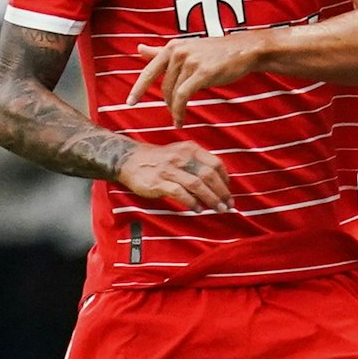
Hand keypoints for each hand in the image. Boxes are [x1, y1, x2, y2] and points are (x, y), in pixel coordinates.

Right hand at [115, 140, 231, 211]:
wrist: (129, 159)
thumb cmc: (160, 159)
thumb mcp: (181, 153)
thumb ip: (199, 163)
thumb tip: (220, 183)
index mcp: (191, 149)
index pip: (216, 164)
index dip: (225, 180)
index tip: (228, 192)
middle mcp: (181, 157)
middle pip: (209, 175)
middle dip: (221, 192)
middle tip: (227, 205)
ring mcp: (169, 169)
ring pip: (197, 185)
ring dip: (210, 199)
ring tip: (217, 209)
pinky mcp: (158, 182)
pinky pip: (180, 193)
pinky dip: (191, 202)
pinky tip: (197, 209)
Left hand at [128, 36, 262, 126]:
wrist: (244, 50)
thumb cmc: (216, 52)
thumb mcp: (186, 48)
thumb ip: (160, 51)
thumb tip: (138, 49)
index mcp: (172, 47)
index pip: (149, 71)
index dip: (138, 89)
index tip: (130, 102)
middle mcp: (178, 52)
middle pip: (163, 86)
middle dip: (167, 102)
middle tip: (173, 113)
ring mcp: (190, 62)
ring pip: (173, 93)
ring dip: (174, 109)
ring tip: (178, 118)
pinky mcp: (202, 73)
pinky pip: (183, 97)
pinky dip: (179, 111)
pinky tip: (180, 120)